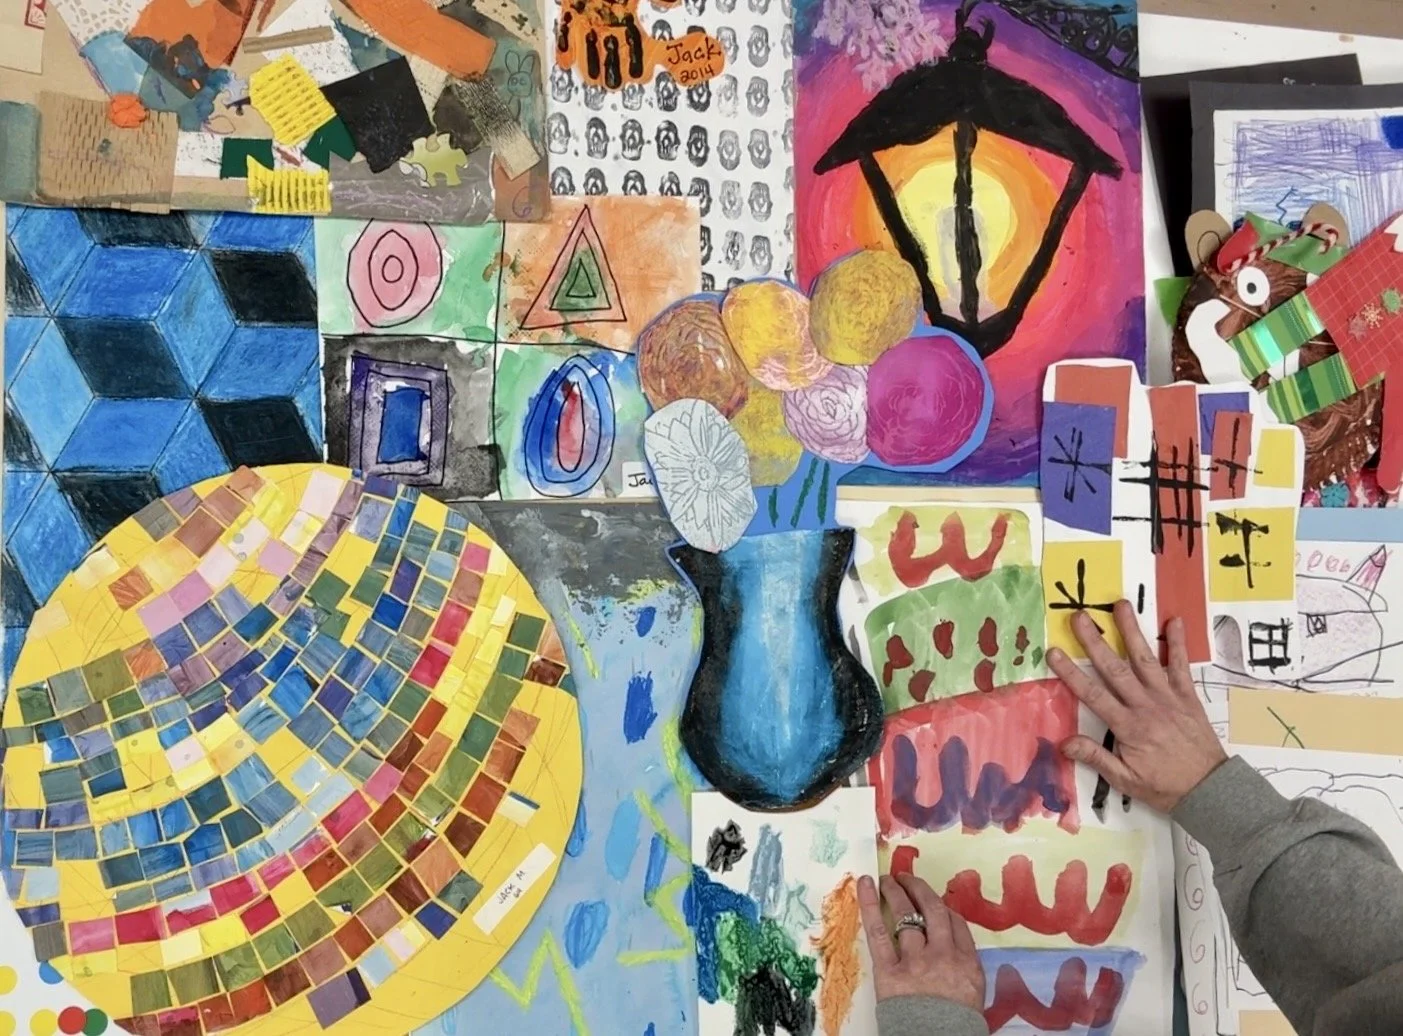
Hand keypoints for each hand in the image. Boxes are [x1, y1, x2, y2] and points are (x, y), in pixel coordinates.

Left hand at [857, 872, 983, 1012]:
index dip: (942, 908)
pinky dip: (871, 904)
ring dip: (897, 891)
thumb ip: (964, 969)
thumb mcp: (972, 997)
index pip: (956, 924)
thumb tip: (950, 950)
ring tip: (888, 879)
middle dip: (920, 889)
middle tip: (907, 877)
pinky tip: (865, 884)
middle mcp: (943, 955)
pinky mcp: (889, 971)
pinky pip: (879, 932)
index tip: (932, 901)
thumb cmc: (954, 1029)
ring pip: (907, 915)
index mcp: (967, 964)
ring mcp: (916, 961)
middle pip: (933, 911)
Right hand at [1047, 601, 1227, 812]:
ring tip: (1120, 605)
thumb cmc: (1164, 787)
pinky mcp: (1187, 696)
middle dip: (1095, 642)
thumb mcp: (1126, 781)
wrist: (1209, 790)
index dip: (1071, 673)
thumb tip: (1064, 743)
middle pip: (1115, 669)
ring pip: (1145, 659)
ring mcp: (1168, 698)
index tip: (1054, 652)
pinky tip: (1174, 621)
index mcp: (1128, 727)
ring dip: (1132, 631)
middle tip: (1079, 617)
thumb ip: (1096, 758)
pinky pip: (1181, 666)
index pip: (1094, 695)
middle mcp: (1146, 706)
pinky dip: (1178, 643)